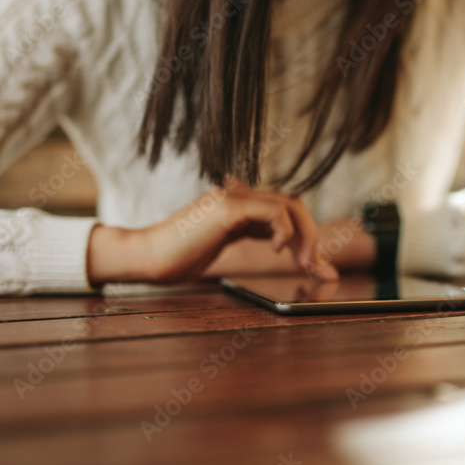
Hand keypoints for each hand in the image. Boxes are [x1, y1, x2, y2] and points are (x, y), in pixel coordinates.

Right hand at [86, 181, 338, 284]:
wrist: (145, 257)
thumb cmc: (178, 258)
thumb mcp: (224, 248)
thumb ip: (253, 241)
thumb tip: (288, 252)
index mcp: (240, 205)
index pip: (285, 213)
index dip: (305, 238)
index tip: (316, 268)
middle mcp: (239, 195)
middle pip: (293, 205)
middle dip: (312, 236)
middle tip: (318, 268)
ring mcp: (233, 197)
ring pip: (289, 205)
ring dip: (306, 236)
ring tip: (306, 264)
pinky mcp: (228, 207)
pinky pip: (273, 209)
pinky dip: (285, 229)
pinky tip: (278, 248)